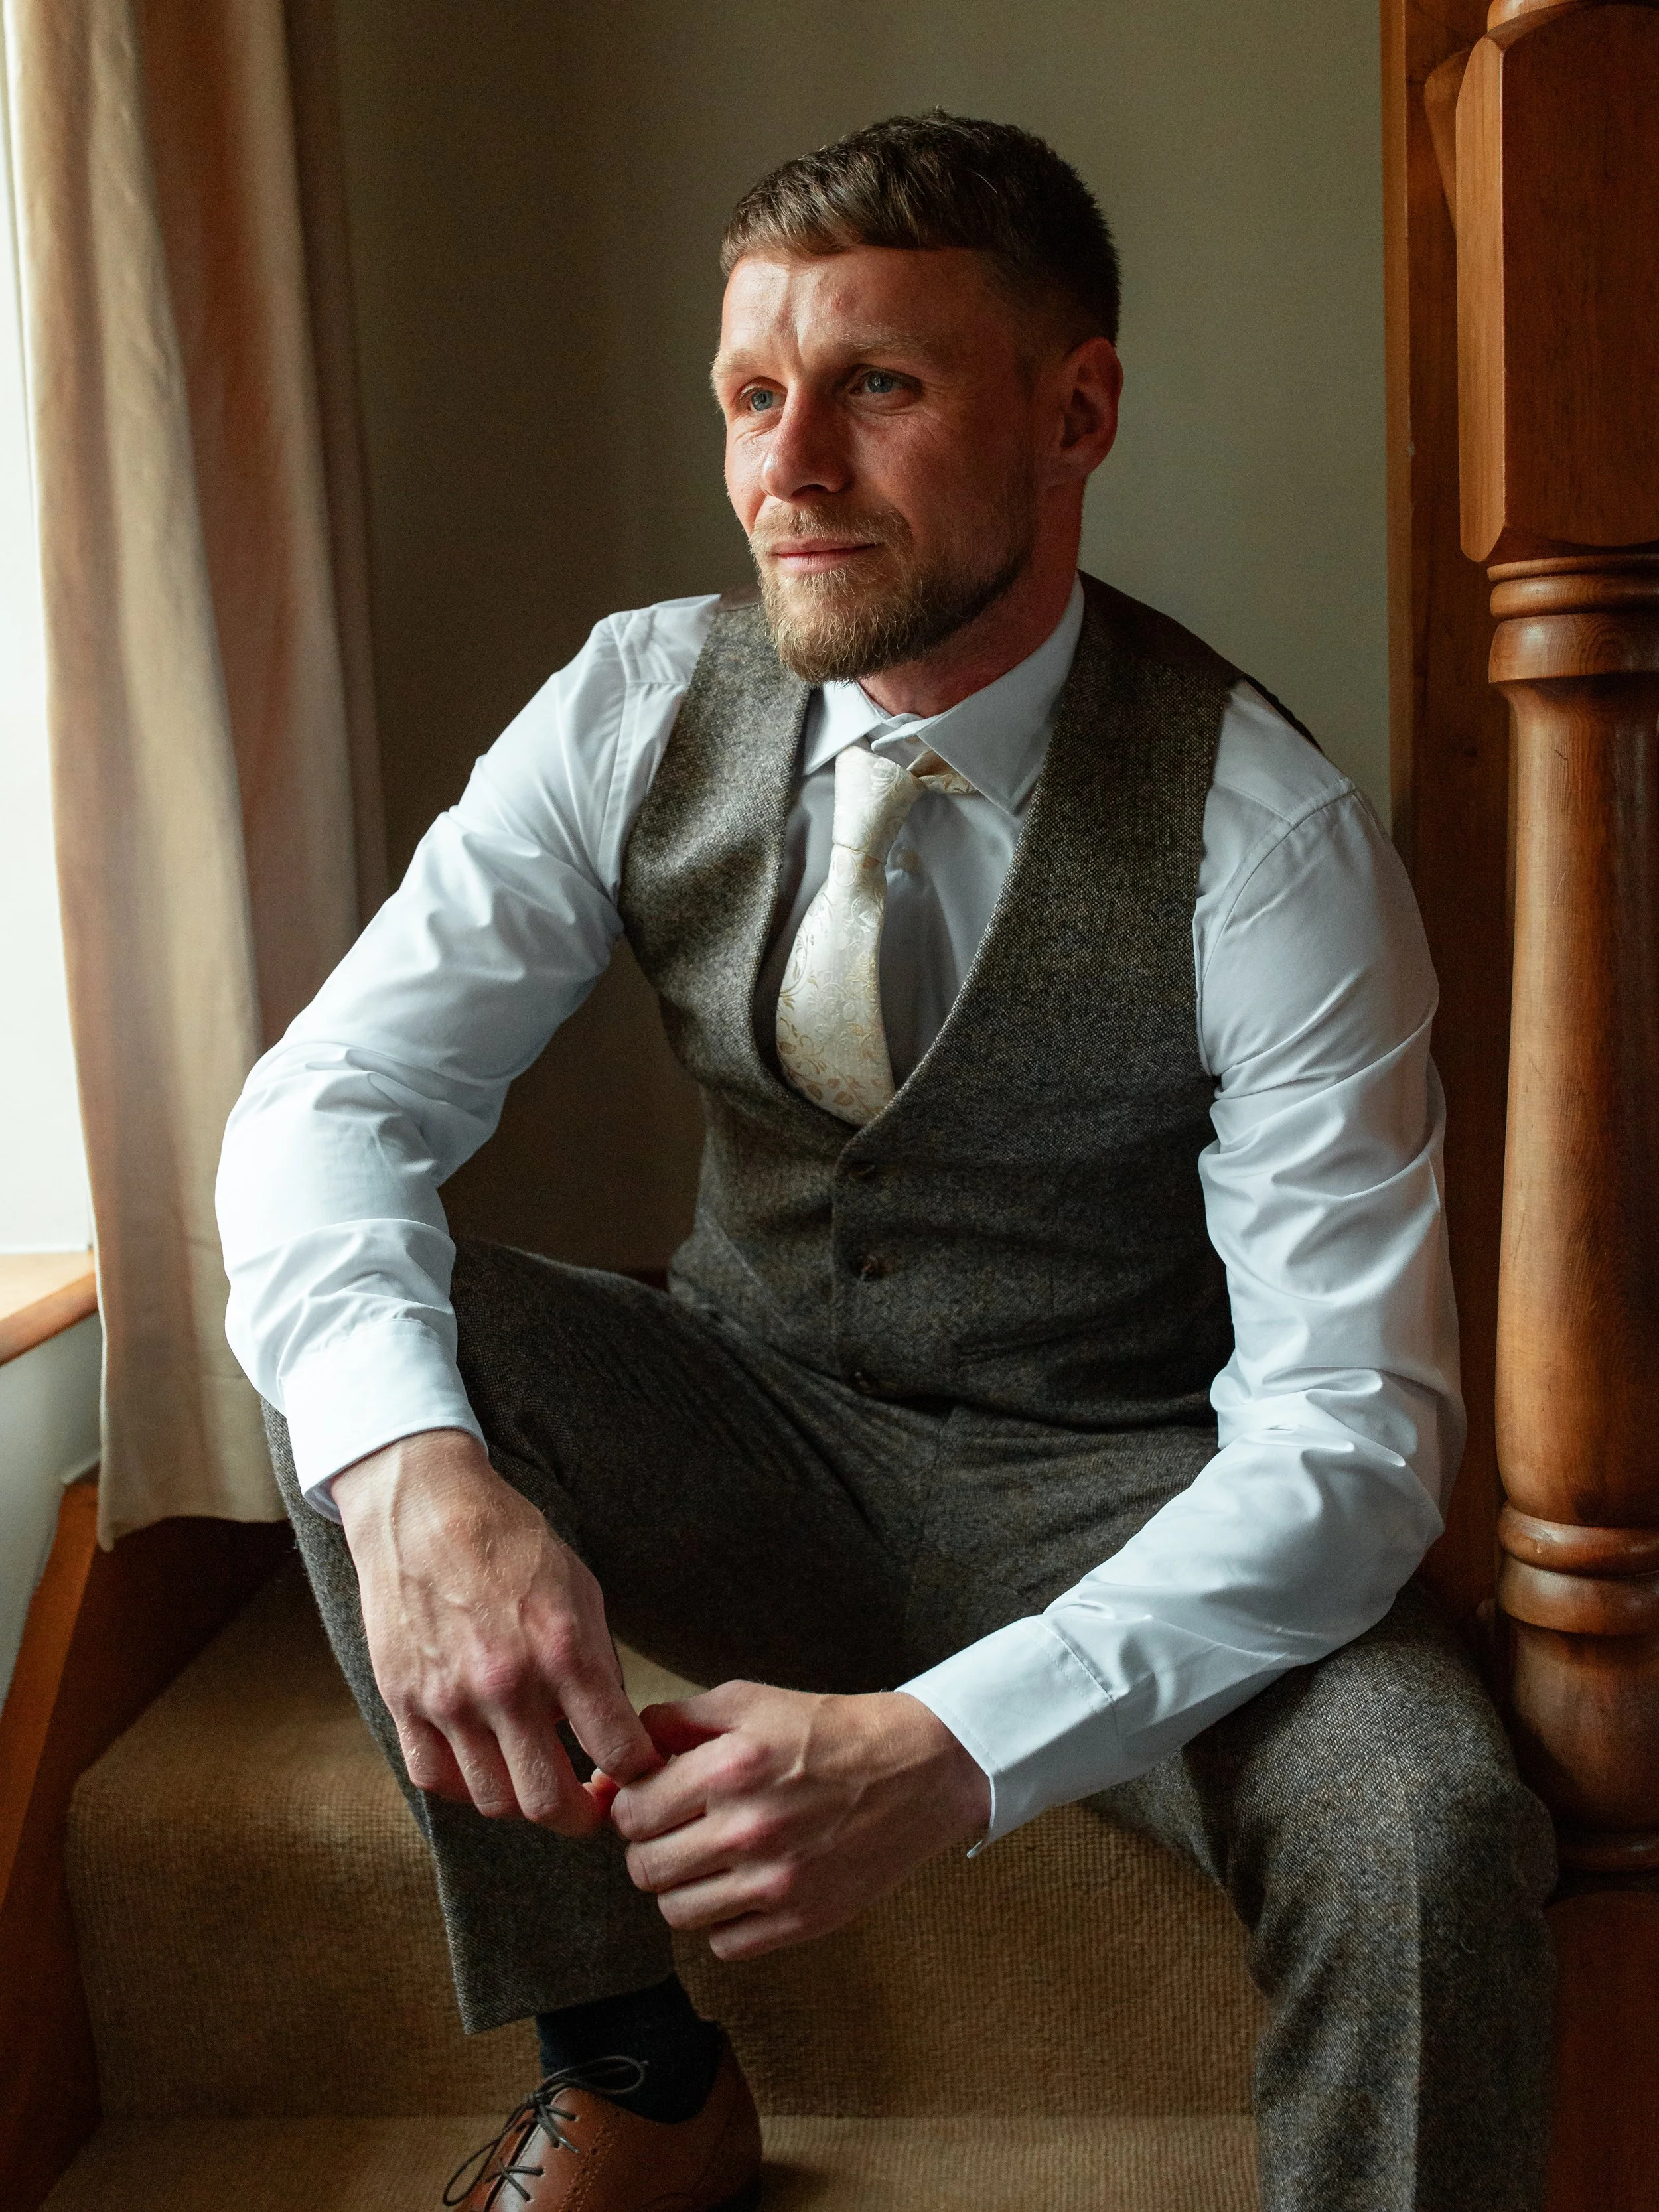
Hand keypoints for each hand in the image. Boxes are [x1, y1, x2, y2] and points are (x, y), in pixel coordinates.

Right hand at [332, 1428, 657, 1834]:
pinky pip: (435, 1779)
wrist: (424, 1508)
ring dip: (523, 1797)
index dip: (639, 1775)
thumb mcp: (582, 1590)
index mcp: (564, 1650)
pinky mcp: (403, 1701)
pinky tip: (483, 1760)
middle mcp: (506, 1685)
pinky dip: (465, 1785)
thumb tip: (614, 1731)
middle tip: (589, 1802)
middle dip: (581, 1815)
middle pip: (549, 1802)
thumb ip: (599, 1665)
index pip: (618, 1753)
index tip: (639, 1773)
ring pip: (493, 1801)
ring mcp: (448, 1698)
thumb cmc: (511, 1543)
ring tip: (535, 1772)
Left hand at [608, 1682, 990, 1959]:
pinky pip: (724, 1945)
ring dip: (680, 1887)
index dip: (632, 1806)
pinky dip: (723, 1922)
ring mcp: (776, 1883)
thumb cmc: (828, 1730)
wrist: (916, 1770)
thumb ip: (676, 1720)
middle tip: (677, 1830)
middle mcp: (748, 1829)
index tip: (652, 1800)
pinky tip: (741, 1887)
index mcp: (729, 1768)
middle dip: (650, 1847)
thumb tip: (618, 1758)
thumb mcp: (748, 1701)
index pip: (631, 1813)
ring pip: (676, 1913)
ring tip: (706, 1860)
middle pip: (644, 1868)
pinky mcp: (802, 1921)